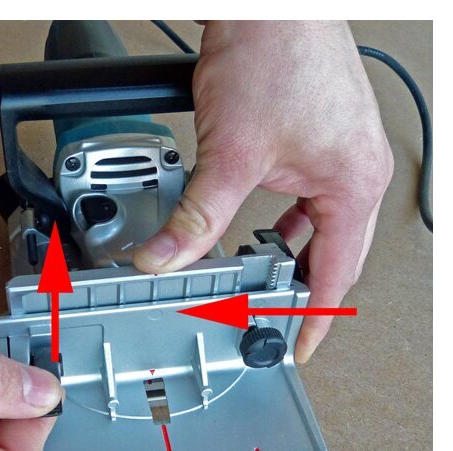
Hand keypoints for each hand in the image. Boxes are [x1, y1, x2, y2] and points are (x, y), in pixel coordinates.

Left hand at [134, 21, 392, 361]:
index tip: (299, 346)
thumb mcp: (229, 154)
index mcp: (351, 184)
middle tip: (275, 318)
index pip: (335, 273)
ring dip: (293, 253)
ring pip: (323, 227)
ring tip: (264, 278)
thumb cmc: (273, 53)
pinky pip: (311, 198)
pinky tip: (264, 226)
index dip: (313, 317)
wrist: (270, 4)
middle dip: (303, 288)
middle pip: (334, 254)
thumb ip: (196, 216)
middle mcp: (356, 171)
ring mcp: (342, 153)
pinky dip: (288, 221)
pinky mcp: (320, 139)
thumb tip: (164, 257)